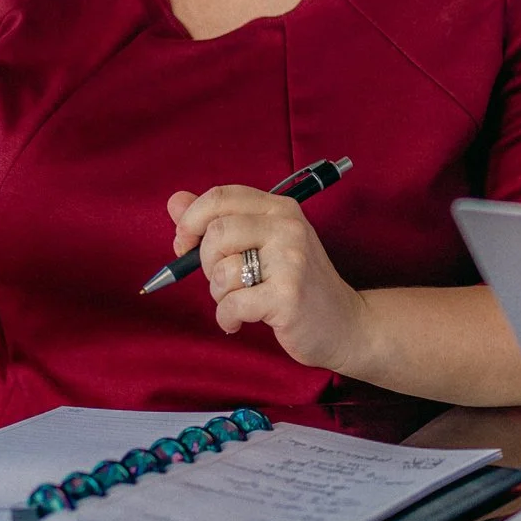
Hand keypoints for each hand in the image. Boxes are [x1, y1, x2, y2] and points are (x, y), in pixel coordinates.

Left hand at [168, 185, 373, 370]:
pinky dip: (227, 319)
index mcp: (280, 208)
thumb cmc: (298, 284)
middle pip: (215, 233)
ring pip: (221, 272)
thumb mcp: (263, 243)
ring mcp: (290, 261)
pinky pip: (231, 305)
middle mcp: (287, 227)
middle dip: (206, 264)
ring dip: (220, 295)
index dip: (191, 221)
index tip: (185, 245)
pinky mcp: (287, 296)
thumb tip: (174, 201)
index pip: (220, 197)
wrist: (346, 324)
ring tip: (241, 301)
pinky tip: (241, 321)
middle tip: (225, 281)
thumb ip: (219, 220)